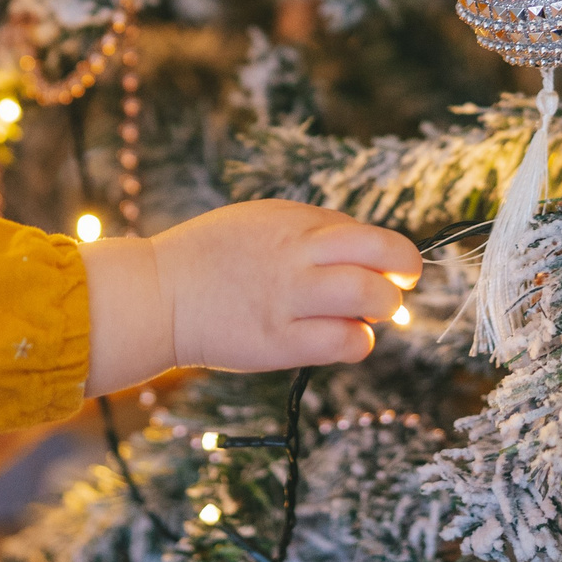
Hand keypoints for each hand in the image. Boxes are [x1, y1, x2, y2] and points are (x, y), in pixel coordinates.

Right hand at [80, 201, 420, 394]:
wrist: (157, 295)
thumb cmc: (209, 258)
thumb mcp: (259, 219)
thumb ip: (308, 230)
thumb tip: (360, 251)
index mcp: (293, 221)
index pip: (366, 231)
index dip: (386, 251)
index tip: (385, 267)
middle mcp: (297, 254)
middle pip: (384, 252)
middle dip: (403, 271)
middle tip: (396, 287)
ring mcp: (290, 298)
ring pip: (372, 297)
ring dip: (383, 307)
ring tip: (368, 315)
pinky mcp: (280, 341)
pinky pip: (346, 341)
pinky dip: (358, 342)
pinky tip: (343, 339)